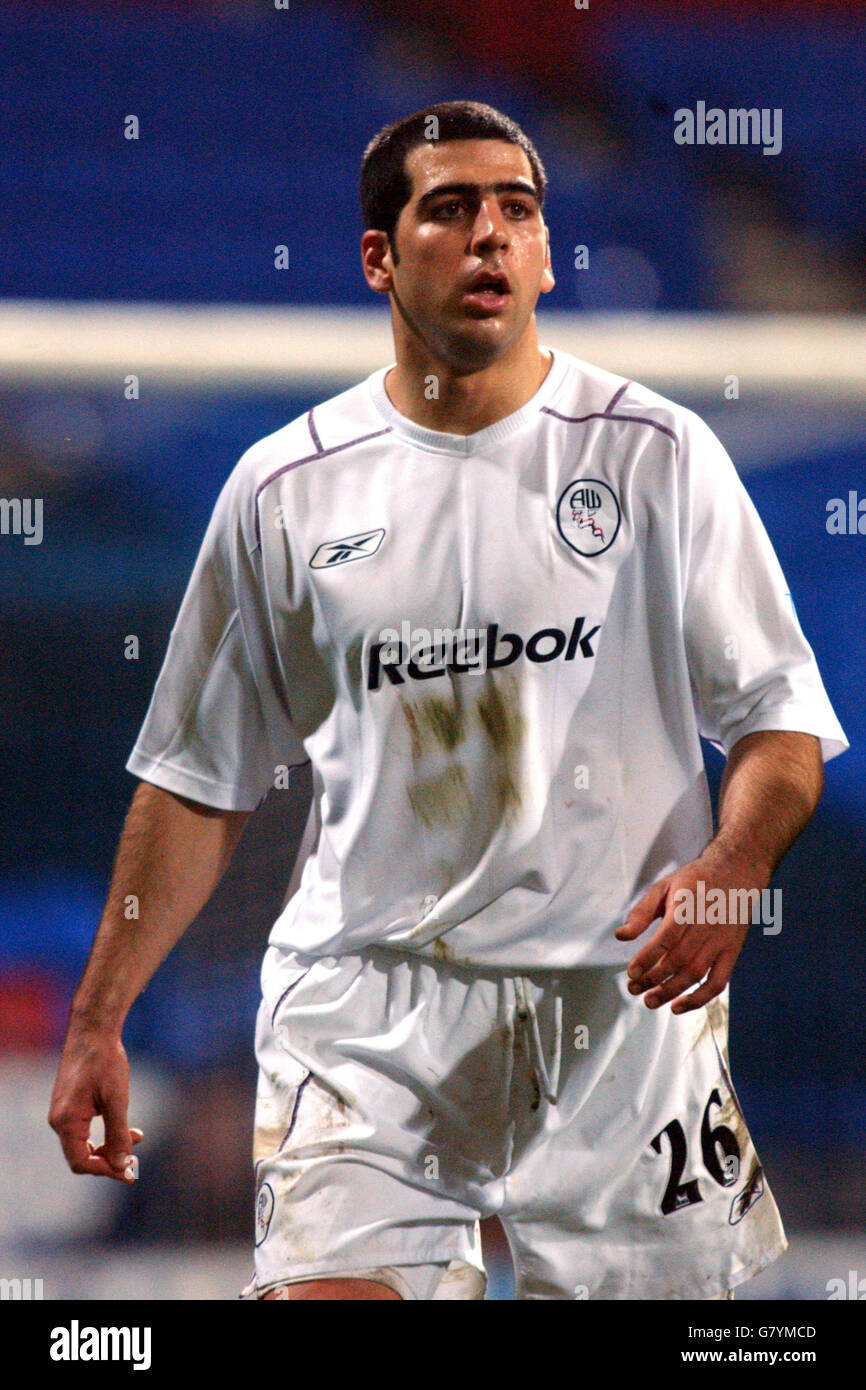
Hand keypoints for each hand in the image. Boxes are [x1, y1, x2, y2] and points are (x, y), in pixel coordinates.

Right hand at [49, 1028, 143, 1180]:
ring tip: (137, 1138)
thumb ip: (118, 1133)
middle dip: (110, 1159)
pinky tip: (126, 1127)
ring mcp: (63, 1112)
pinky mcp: (70, 1105)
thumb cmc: (104, 1061)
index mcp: (66, 1121)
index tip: (129, 1172)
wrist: (93, 1030)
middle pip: (81, 1156)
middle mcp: (59, 1120)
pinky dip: (105, 1133)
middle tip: (135, 1159)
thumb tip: (122, 1165)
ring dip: (110, 1145)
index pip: (81, 1162)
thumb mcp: (117, 1099)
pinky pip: (84, 1130)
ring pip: (85, 1143)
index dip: (105, 1170)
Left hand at [614, 849, 766, 1013]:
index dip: (648, 957)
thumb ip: (642, 911)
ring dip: (671, 991)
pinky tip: (679, 1007)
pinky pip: (718, 981)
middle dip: (653, 979)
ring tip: (650, 1001)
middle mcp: (707, 924)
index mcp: (688, 905)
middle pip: (679, 959)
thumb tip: (622, 935)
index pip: (667, 937)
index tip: (632, 971)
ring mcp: (722, 940)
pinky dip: (700, 998)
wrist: (736, 874)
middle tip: (634, 988)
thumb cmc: (695, 881)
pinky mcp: (732, 952)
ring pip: (696, 973)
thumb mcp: (664, 886)